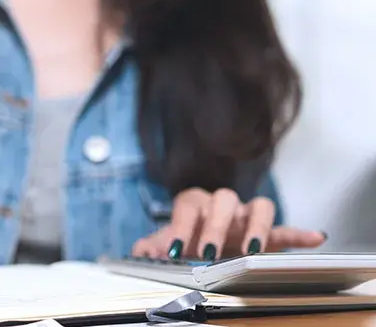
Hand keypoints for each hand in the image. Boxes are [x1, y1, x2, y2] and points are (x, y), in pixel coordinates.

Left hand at [132, 188, 325, 260]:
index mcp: (194, 202)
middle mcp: (222, 204)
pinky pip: (285, 228)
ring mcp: (247, 215)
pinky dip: (300, 233)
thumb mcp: (163, 241)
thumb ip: (149, 246)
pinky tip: (315, 238)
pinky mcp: (267, 231)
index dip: (181, 227)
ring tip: (254, 248)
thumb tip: (139, 253)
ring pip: (259, 207)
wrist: (199, 235)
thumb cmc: (183, 235)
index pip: (188, 206)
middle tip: (208, 253)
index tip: (174, 250)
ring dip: (258, 226)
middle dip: (216, 226)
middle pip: (223, 201)